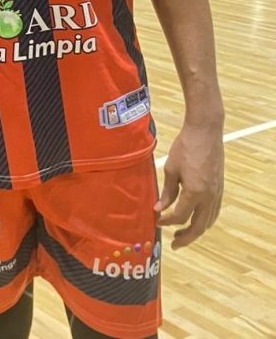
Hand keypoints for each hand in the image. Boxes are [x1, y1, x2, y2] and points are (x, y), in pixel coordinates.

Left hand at [156, 123, 223, 248]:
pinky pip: (213, 211)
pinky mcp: (220, 188)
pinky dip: (205, 220)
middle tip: (173, 244)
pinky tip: (196, 220)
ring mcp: (217, 193)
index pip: (180, 216)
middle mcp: (209, 197)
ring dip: (196, 231)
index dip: (167, 222)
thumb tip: (160, 208)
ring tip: (183, 235)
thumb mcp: (171, 169)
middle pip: (198, 226)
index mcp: (195, 193)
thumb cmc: (185, 147)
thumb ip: (167, 192)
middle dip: (185, 237)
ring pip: (208, 221)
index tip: (157, 221)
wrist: (205, 132)